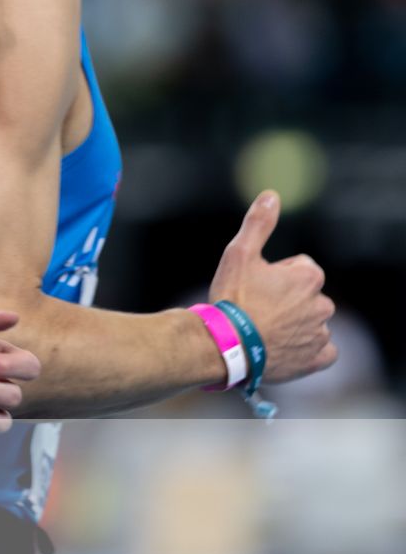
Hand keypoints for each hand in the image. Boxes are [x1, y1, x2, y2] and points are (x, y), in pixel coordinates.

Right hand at [209, 191, 336, 383]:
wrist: (227, 346)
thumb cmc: (233, 298)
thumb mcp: (240, 254)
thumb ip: (259, 224)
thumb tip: (271, 195)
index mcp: (309, 276)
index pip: (299, 269)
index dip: (276, 275)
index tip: (257, 287)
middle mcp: (322, 304)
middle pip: (307, 296)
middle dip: (288, 300)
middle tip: (258, 310)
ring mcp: (320, 333)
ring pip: (313, 322)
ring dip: (296, 324)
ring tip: (266, 331)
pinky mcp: (316, 358)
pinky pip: (325, 351)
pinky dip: (311, 349)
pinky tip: (289, 347)